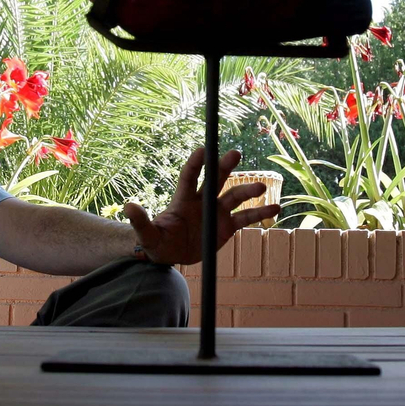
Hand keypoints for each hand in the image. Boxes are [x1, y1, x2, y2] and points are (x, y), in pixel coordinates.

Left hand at [124, 147, 278, 265]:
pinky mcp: (227, 226)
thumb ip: (141, 222)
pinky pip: (246, 218)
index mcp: (183, 199)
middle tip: (236, 153)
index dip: (196, 163)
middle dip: (224, 166)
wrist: (173, 255)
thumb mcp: (148, 236)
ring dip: (248, 191)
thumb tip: (128, 206)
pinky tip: (275, 208)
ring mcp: (216, 212)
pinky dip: (260, 213)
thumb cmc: (158, 243)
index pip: (189, 176)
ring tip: (262, 187)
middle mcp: (202, 200)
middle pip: (215, 179)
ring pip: (234, 196)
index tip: (203, 150)